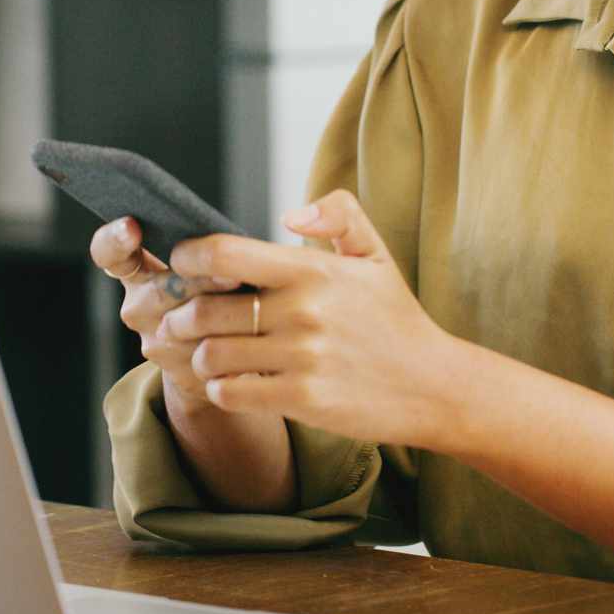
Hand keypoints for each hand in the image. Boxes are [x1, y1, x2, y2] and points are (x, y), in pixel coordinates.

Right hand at [88, 217, 243, 411]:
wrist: (215, 353)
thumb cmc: (212, 293)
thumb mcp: (200, 264)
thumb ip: (200, 250)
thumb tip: (226, 241)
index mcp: (135, 271)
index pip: (108, 253)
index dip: (114, 240)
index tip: (131, 227)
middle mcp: (137, 307)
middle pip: (161, 290)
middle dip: (200, 282)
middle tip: (233, 275)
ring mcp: (154, 342)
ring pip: (188, 325)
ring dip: (223, 315)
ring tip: (252, 305)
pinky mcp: (178, 371)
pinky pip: (208, 353)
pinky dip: (232, 343)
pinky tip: (249, 335)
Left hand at [162, 190, 459, 449]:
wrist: (434, 385)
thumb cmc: (396, 320)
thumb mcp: (375, 256)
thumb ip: (339, 214)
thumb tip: (290, 215)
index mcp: (312, 271)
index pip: (224, 254)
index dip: (189, 258)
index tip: (184, 265)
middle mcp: (302, 311)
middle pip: (204, 310)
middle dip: (180, 316)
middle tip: (178, 320)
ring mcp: (301, 358)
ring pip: (211, 356)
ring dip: (198, 356)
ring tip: (204, 354)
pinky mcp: (302, 399)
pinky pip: (231, 393)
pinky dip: (221, 389)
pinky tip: (232, 383)